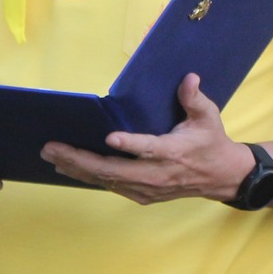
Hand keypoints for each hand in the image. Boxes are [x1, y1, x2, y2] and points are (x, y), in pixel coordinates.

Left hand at [44, 74, 254, 204]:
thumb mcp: (208, 117)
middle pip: (114, 170)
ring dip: (77, 168)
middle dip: (80, 159)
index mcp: (173, 152)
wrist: (221, 177)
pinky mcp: (142, 195)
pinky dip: (87, 177)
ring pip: (106, 180)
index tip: (110, 137)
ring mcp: (148, 188)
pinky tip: (67, 168)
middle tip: (51, 147)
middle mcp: (157, 174)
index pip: (149, 149)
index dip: (131, 144)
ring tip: (51, 156)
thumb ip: (195, 98)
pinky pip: (110, 186)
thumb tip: (189, 78)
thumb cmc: (210, 142)